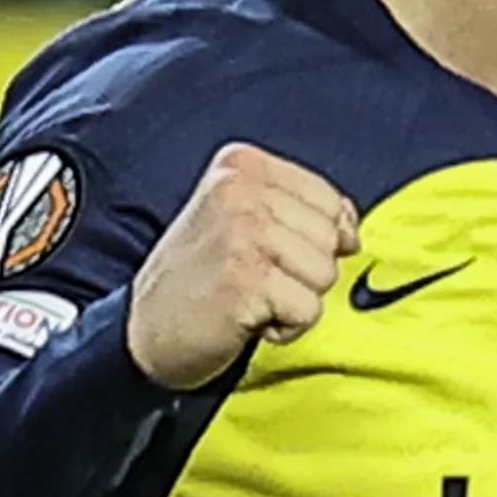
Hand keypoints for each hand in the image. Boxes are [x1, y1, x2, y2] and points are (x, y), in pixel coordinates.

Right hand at [125, 144, 362, 387]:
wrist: (144, 331)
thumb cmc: (202, 277)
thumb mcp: (242, 220)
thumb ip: (299, 210)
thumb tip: (352, 231)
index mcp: (241, 165)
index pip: (327, 200)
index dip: (316, 239)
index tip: (269, 255)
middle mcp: (239, 190)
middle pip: (330, 237)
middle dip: (303, 271)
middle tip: (251, 279)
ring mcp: (242, 232)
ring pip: (325, 274)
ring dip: (294, 299)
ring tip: (249, 297)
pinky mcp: (246, 279)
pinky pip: (309, 309)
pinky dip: (286, 327)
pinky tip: (246, 319)